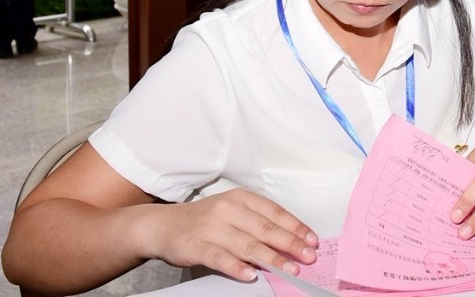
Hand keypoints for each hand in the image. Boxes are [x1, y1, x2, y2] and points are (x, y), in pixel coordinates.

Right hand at [137, 189, 316, 281]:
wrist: (162, 225)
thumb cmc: (205, 220)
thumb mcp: (232, 213)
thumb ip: (256, 224)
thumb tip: (288, 242)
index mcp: (241, 198)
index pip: (275, 212)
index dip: (295, 227)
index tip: (312, 240)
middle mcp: (228, 209)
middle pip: (265, 228)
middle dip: (290, 244)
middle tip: (308, 256)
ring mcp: (212, 227)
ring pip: (247, 244)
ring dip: (271, 259)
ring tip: (289, 269)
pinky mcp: (197, 246)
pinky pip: (220, 258)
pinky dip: (237, 267)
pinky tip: (251, 275)